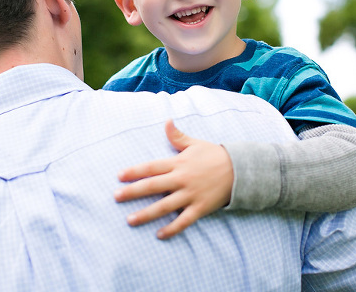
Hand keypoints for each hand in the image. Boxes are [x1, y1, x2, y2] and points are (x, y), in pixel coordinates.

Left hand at [114, 120, 233, 238]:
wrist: (240, 170)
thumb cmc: (215, 155)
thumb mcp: (195, 144)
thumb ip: (177, 136)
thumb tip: (166, 121)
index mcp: (178, 163)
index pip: (151, 167)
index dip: (134, 171)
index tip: (119, 176)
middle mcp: (181, 179)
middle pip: (152, 186)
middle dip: (132, 192)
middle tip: (116, 197)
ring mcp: (190, 195)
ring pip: (164, 206)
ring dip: (146, 213)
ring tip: (130, 220)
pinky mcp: (200, 207)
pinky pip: (183, 221)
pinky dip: (171, 229)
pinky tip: (159, 234)